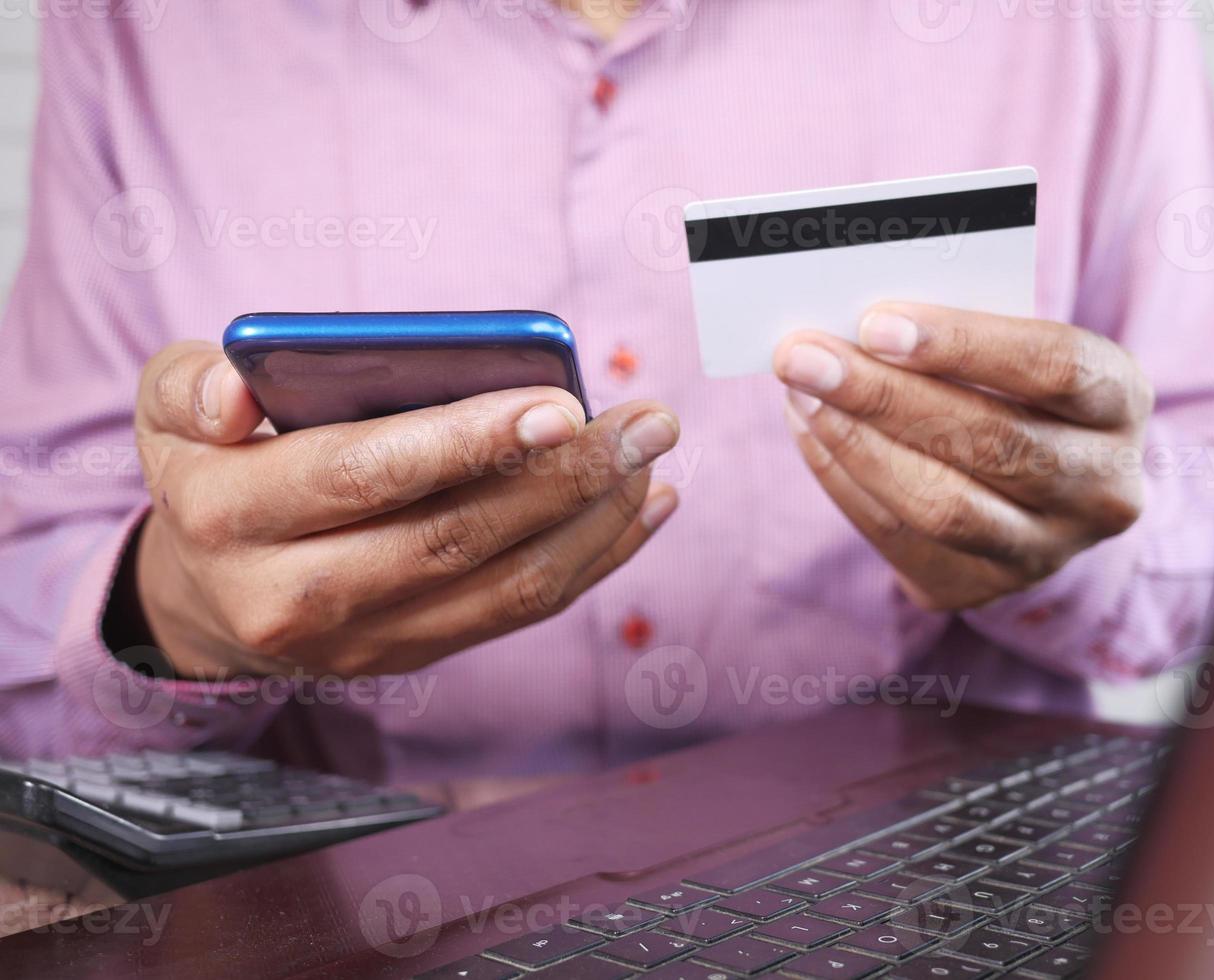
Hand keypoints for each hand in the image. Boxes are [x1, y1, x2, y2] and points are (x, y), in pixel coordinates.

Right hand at [131, 341, 680, 678]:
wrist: (207, 596)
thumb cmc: (210, 470)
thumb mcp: (168, 411)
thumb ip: (191, 386)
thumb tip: (239, 390)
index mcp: (234, 516)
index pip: (366, 475)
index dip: (467, 442)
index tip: (560, 404)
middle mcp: (297, 596)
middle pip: (456, 537)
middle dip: (566, 477)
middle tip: (646, 420)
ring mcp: (364, 639)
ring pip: (506, 586)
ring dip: (597, 520)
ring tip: (652, 455)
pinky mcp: (415, 655)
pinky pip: (520, 611)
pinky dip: (592, 559)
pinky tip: (640, 507)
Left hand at [773, 303, 1153, 611]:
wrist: (1047, 496)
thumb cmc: (1018, 393)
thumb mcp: (1019, 353)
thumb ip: (959, 336)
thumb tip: (854, 322)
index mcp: (1122, 402)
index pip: (1055, 368)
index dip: (964, 344)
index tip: (876, 322)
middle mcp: (1102, 488)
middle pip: (991, 441)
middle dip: (883, 395)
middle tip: (803, 356)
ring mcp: (1047, 551)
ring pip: (944, 505)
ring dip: (857, 444)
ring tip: (801, 394)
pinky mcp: (982, 590)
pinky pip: (901, 538)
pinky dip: (845, 480)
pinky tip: (812, 432)